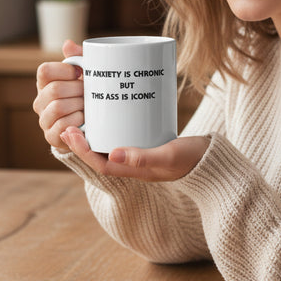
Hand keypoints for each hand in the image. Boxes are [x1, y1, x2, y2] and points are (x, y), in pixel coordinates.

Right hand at [33, 40, 84, 152]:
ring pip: (58, 107)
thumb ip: (78, 58)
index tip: (80, 73)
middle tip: (89, 92)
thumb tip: (68, 43)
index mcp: (45, 83)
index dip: (65, 70)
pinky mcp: (51, 137)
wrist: (88, 127)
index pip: (45, 70)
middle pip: (54, 89)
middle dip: (77, 90)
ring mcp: (44, 120)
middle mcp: (40, 101)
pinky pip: (63, 126)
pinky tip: (85, 120)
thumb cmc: (85, 96)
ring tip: (88, 106)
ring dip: (78, 106)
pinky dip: (77, 122)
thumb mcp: (84, 77)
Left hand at [60, 126, 209, 181]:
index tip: (70, 133)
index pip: (100, 163)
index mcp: (134, 171)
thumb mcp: (168, 156)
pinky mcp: (146, 140)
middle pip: (100, 153)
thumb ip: (143, 157)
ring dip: (94, 131)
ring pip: (110, 143)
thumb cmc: (192, 160)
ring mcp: (139, 152)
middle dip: (82, 140)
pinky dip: (112, 124)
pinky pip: (123, 134)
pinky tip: (108, 109)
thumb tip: (113, 154)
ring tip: (82, 113)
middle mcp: (132, 163)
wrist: (212, 159)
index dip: (82, 150)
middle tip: (68, 120)